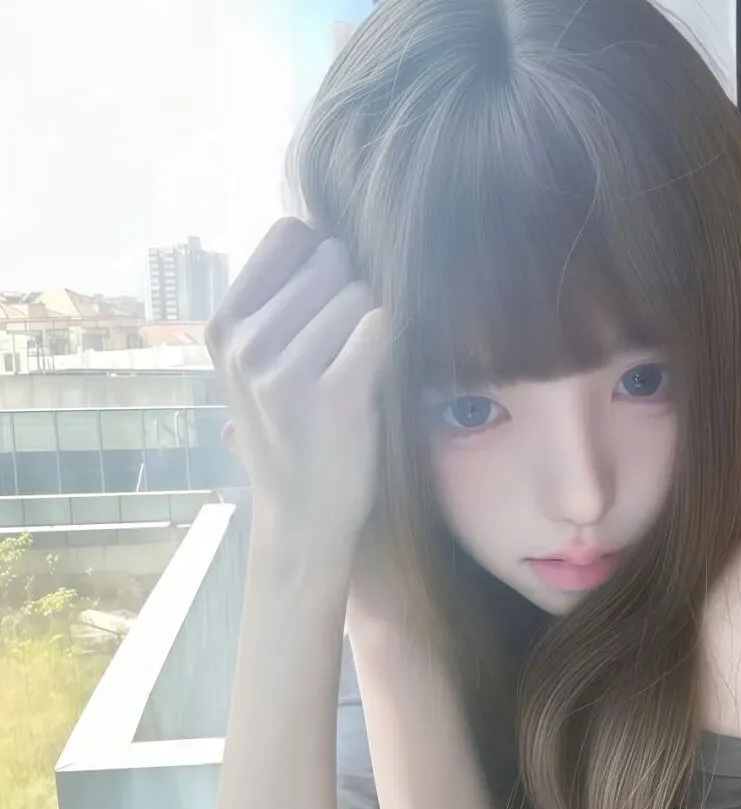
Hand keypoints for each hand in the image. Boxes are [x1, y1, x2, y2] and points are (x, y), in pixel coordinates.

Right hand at [207, 217, 388, 552]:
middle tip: (344, 349)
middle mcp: (247, 344)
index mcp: (225, 326)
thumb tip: (317, 232)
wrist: (301, 517)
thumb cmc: (290, 433)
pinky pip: (379, 329)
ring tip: (354, 371)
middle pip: (330, 261)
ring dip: (370, 328)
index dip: (323, 258)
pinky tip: (372, 380)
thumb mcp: (254, 366)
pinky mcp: (334, 398)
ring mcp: (285, 372)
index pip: (290, 235)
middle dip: (350, 295)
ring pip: (360, 295)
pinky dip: (387, 347)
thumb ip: (273, 303)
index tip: (328, 301)